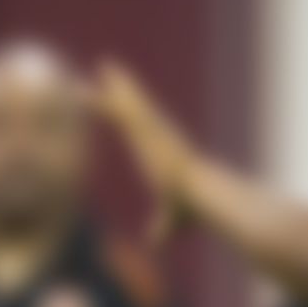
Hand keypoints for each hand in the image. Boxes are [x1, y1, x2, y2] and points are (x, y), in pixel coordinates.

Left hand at [89, 60, 196, 243]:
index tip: (119, 104)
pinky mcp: (148, 128)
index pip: (141, 129)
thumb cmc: (193, 206)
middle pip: (136, 108)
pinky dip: (118, 86)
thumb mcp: (172, 218)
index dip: (128, 116)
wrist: (203, 194)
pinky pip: (127, 102)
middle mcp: (159, 135)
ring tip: (105, 64)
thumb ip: (160, 227)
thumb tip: (154, 242)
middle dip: (123, 89)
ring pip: (132, 101)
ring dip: (120, 82)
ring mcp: (154, 129)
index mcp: (163, 150)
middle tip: (108, 70)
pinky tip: (107, 71)